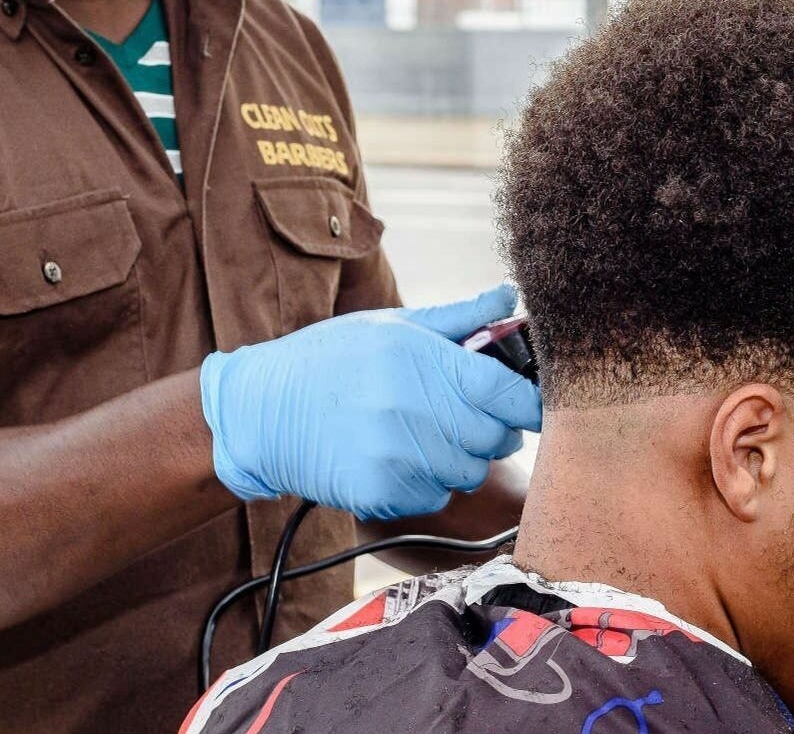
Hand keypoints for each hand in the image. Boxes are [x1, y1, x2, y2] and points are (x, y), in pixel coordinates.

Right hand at [199, 285, 540, 519]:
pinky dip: (428, 482)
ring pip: (469, 472)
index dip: (532, 402)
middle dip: (491, 429)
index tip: (531, 404)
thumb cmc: (332, 360)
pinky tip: (398, 458)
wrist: (261, 411)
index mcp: (422, 360)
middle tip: (464, 414)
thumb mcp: (392, 325)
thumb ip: (459, 318)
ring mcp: (396, 456)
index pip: (509, 393)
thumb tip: (510, 296)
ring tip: (424, 434)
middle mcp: (412, 409)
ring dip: (459, 458)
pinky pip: (435, 496)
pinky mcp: (381, 493)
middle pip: (496, 439)